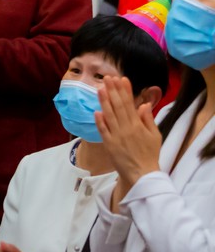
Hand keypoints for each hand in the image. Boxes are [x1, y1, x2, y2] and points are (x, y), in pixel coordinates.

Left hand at [95, 76, 160, 191]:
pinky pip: (103, 130)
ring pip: (109, 115)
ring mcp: (116, 136)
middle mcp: (126, 129)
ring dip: (104, 101)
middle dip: (113, 91)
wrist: (142, 174)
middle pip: (118, 106)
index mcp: (138, 126)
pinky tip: (96, 110)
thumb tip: (143, 105)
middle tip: (108, 78)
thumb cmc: (150, 154)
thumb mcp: (155, 136)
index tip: (122, 79)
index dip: (125, 91)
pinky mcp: (109, 144)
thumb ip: (148, 120)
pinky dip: (100, 121)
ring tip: (100, 88)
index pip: (130, 104)